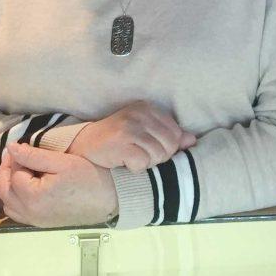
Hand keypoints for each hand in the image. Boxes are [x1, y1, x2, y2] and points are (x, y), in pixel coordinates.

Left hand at [0, 143, 118, 227]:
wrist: (110, 199)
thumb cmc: (88, 177)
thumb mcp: (62, 162)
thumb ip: (33, 155)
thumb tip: (11, 148)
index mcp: (33, 197)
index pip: (13, 174)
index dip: (15, 158)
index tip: (22, 146)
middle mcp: (31, 213)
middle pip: (5, 191)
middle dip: (6, 171)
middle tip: (16, 156)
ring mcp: (36, 221)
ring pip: (9, 205)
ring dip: (9, 187)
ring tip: (20, 170)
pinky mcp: (43, 224)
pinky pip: (19, 214)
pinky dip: (16, 200)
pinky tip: (26, 187)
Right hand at [68, 101, 195, 171]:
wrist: (83, 146)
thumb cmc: (116, 141)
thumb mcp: (144, 133)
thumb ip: (168, 135)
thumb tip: (192, 140)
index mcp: (148, 108)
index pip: (176, 134)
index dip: (166, 148)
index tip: (147, 147)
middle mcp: (140, 113)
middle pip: (170, 145)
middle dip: (157, 157)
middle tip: (137, 154)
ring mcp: (130, 127)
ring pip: (158, 155)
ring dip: (145, 163)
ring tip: (129, 156)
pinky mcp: (121, 142)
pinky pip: (143, 163)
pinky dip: (134, 168)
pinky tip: (122, 161)